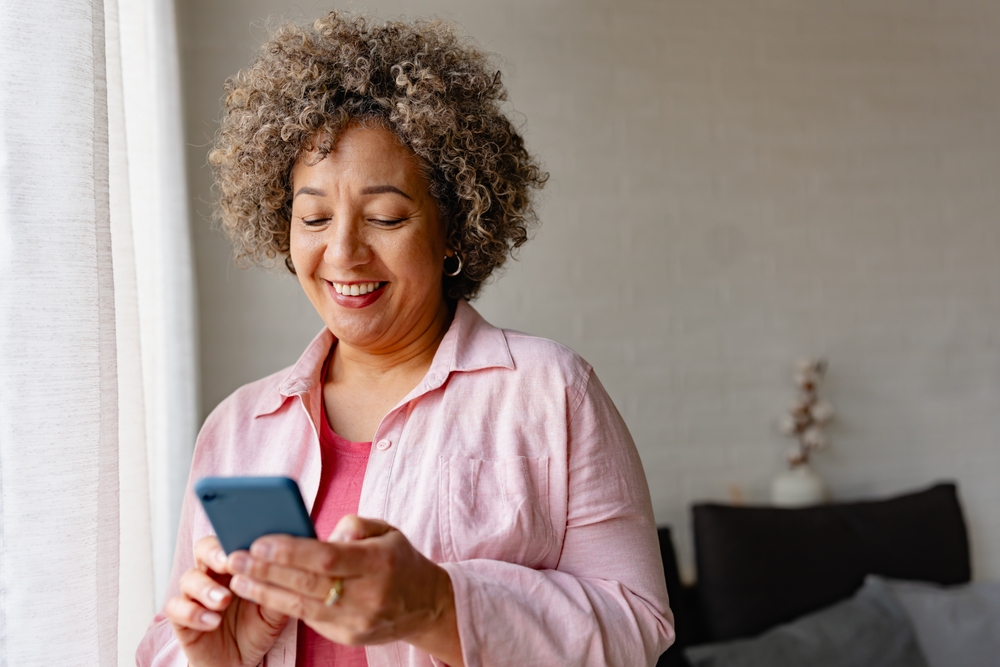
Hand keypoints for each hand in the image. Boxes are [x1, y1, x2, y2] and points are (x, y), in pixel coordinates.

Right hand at [165, 535, 287, 666]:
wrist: (241, 661)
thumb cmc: (258, 627)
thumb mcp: (275, 609)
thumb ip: (278, 588)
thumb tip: (288, 566)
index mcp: (236, 566)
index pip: (230, 540)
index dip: (236, 538)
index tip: (249, 546)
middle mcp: (213, 575)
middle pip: (204, 549)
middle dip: (215, 553)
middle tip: (228, 563)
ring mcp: (195, 595)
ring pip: (189, 578)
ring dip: (206, 587)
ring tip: (223, 600)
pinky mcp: (182, 618)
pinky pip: (176, 609)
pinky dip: (193, 613)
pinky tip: (212, 622)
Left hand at [226, 515, 463, 665]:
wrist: (426, 605)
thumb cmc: (399, 560)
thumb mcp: (387, 531)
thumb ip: (355, 525)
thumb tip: (321, 535)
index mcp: (379, 563)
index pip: (328, 558)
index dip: (291, 552)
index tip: (260, 542)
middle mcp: (369, 595)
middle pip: (309, 584)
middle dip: (267, 571)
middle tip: (235, 558)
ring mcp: (358, 620)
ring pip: (303, 607)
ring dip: (265, 592)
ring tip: (237, 579)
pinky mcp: (349, 636)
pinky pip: (311, 619)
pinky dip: (283, 604)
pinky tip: (261, 592)